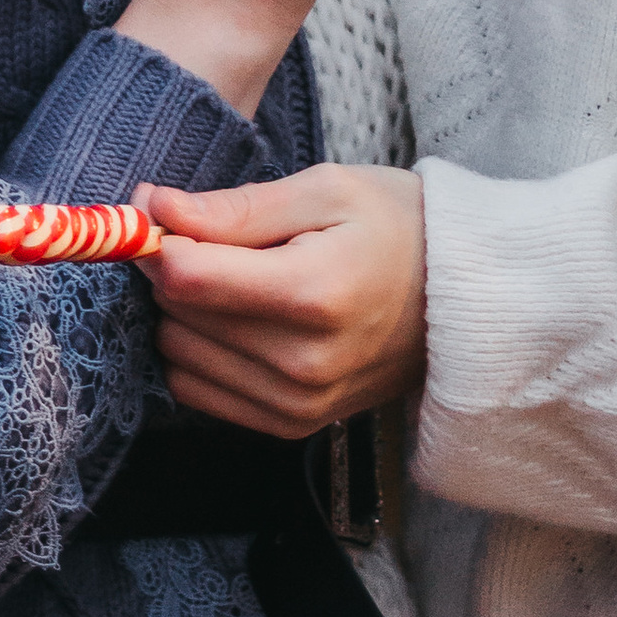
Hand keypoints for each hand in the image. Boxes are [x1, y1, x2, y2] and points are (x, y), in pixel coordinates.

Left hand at [136, 168, 426, 432]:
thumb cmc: (398, 228)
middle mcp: (303, 362)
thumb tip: (154, 208)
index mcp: (315, 293)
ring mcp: (299, 403)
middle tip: (211, 240)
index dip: (160, 239)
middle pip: (177, 315)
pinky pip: (198, 392)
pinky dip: (201, 353)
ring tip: (236, 281)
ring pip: (178, 355)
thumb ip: (235, 208)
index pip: (187, 277)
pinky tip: (239, 321)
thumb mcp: (326, 190)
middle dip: (175, 271)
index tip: (168, 213)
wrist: (461, 298)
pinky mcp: (292, 426)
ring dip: (185, 315)